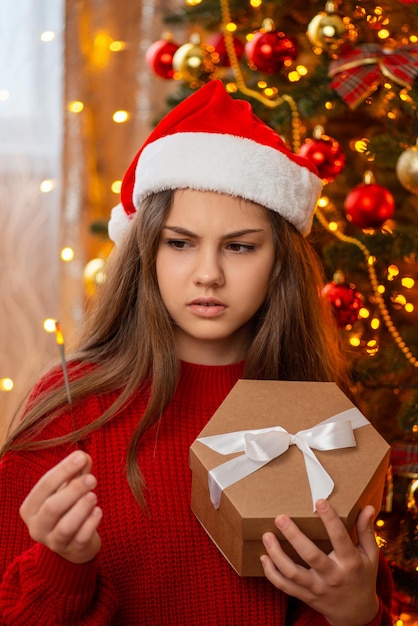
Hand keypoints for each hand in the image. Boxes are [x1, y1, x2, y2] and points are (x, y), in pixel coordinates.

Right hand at [20, 450, 101, 563]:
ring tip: (93, 496)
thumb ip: (75, 472)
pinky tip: (98, 511)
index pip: (44, 485)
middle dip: (73, 490)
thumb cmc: (68, 508)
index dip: (63, 469)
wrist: (74, 542)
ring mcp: (54, 542)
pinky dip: (91, 524)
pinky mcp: (72, 551)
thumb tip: (84, 457)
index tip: (81, 456)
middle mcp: (37, 527)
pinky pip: (81, 538)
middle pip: (52, 508)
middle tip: (92, 479)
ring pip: (65, 527)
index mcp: (31, 507)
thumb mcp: (67, 488)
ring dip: (81, 509)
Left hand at [260, 499, 379, 625]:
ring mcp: (317, 588)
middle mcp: (332, 576)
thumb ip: (366, 531)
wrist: (356, 614)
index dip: (330, 520)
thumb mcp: (370, 555)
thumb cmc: (362, 577)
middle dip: (294, 536)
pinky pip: (285, 586)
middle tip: (280, 517)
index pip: (340, 538)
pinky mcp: (306, 596)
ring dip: (277, 554)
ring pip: (293, 573)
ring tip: (267, 536)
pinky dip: (272, 573)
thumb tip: (368, 507)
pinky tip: (264, 558)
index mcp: (350, 562)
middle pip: (310, 555)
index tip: (319, 501)